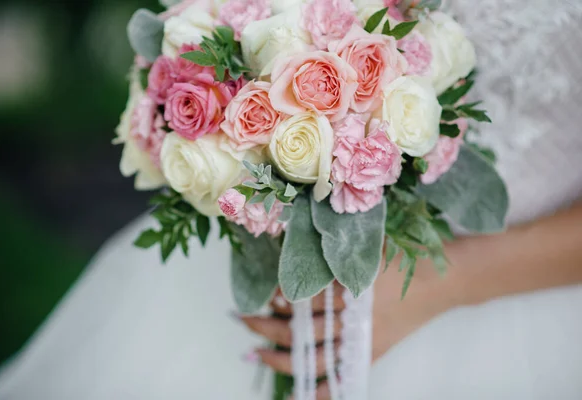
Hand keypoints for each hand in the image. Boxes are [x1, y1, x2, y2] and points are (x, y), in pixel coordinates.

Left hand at [240, 252, 455, 398]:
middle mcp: (353, 320)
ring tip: (255, 354)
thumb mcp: (368, 246)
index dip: (284, 300)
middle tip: (243, 319)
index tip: (269, 296)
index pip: (307, 300)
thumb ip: (333, 250)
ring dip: (282, 359)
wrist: (442, 281)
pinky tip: (300, 397)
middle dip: (269, 326)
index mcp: (351, 290)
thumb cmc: (403, 257)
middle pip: (303, 330)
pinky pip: (341, 378)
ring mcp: (362, 341)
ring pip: (314, 358)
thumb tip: (292, 250)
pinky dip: (322, 392)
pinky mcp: (371, 352)